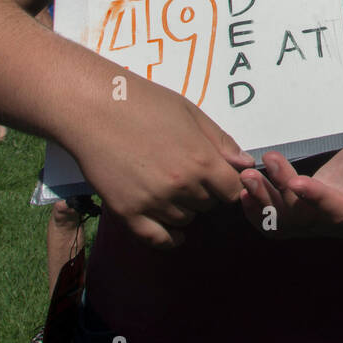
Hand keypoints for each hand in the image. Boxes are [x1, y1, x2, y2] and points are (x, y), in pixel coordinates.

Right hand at [69, 72, 252, 249]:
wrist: (95, 109)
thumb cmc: (145, 103)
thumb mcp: (191, 113)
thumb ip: (221, 142)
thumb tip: (247, 164)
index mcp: (201, 160)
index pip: (233, 191)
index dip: (230, 184)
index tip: (221, 177)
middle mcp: (181, 186)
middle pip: (209, 205)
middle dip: (205, 192)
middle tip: (188, 173)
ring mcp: (154, 202)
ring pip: (185, 220)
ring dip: (185, 208)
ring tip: (171, 186)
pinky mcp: (128, 212)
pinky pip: (157, 239)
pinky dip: (169, 238)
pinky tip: (174, 234)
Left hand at [239, 130, 342, 238]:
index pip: (336, 209)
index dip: (315, 198)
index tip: (294, 182)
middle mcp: (340, 220)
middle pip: (302, 220)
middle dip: (275, 198)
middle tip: (253, 174)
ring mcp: (322, 218)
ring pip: (285, 223)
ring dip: (262, 203)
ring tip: (246, 176)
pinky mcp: (309, 208)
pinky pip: (281, 219)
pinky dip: (261, 210)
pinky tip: (245, 192)